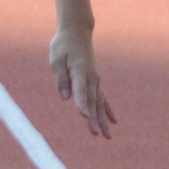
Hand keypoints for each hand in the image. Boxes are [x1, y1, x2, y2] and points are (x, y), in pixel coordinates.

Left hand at [50, 23, 114, 139]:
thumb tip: (65, 97)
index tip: (83, 116)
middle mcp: (90, 77)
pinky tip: (113, 123)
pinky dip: (107, 111)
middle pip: (92, 101)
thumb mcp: (55, 59)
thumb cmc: (63, 45)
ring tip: (107, 137)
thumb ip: (61, 78)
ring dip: (102, 120)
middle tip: (96, 134)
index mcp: (79, 70)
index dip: (81, 103)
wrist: (77, 32)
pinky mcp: (95, 81)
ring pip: (99, 103)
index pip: (80, 90)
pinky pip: (103, 99)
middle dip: (93, 118)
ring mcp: (95, 80)